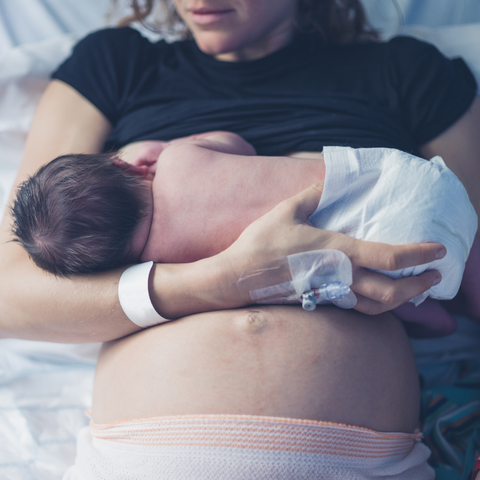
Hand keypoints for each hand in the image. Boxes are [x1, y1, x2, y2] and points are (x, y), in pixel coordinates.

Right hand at [222, 183, 444, 314]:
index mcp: (336, 251)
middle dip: (419, 286)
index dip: (419, 253)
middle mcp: (339, 277)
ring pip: (377, 308)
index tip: (438, 250)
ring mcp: (330, 294)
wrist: (238, 278)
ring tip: (414, 291)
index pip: (389, 256)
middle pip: (392, 292)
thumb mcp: (286, 211)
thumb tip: (326, 180)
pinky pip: (357, 310)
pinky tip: (379, 297)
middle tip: (434, 276)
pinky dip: (377, 307)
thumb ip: (312, 194)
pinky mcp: (320, 302)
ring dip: (402, 301)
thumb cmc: (261, 244)